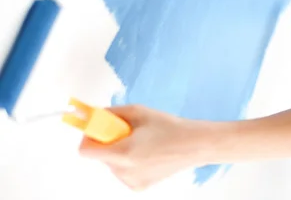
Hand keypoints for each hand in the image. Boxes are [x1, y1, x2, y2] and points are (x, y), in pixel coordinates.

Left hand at [79, 105, 205, 189]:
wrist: (195, 144)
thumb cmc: (170, 127)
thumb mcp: (139, 112)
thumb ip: (112, 113)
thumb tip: (93, 114)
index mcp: (123, 153)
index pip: (86, 151)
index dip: (89, 136)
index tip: (99, 128)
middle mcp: (125, 172)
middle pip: (100, 156)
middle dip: (109, 142)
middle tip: (129, 132)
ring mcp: (131, 182)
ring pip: (112, 164)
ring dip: (119, 152)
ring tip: (143, 143)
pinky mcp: (139, 187)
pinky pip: (123, 172)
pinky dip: (129, 163)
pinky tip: (148, 154)